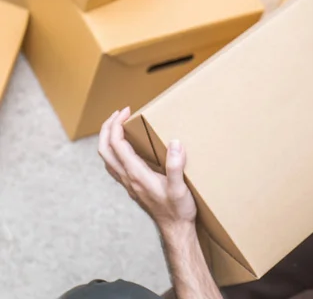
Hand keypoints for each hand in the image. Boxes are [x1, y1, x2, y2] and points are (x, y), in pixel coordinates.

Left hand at [98, 108, 196, 234]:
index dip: (117, 124)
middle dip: (107, 128)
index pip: (116, 144)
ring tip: (119, 126)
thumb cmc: (178, 210)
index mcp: (136, 174)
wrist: (175, 230)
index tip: (127, 110)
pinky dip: (115, 151)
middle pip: (104, 149)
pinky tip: (127, 148)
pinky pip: (115, 165)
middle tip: (119, 113)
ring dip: (108, 139)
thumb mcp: (180, 188)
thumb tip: (175, 143)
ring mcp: (128, 184)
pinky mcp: (133, 187)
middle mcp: (128, 178)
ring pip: (107, 158)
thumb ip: (175, 166)